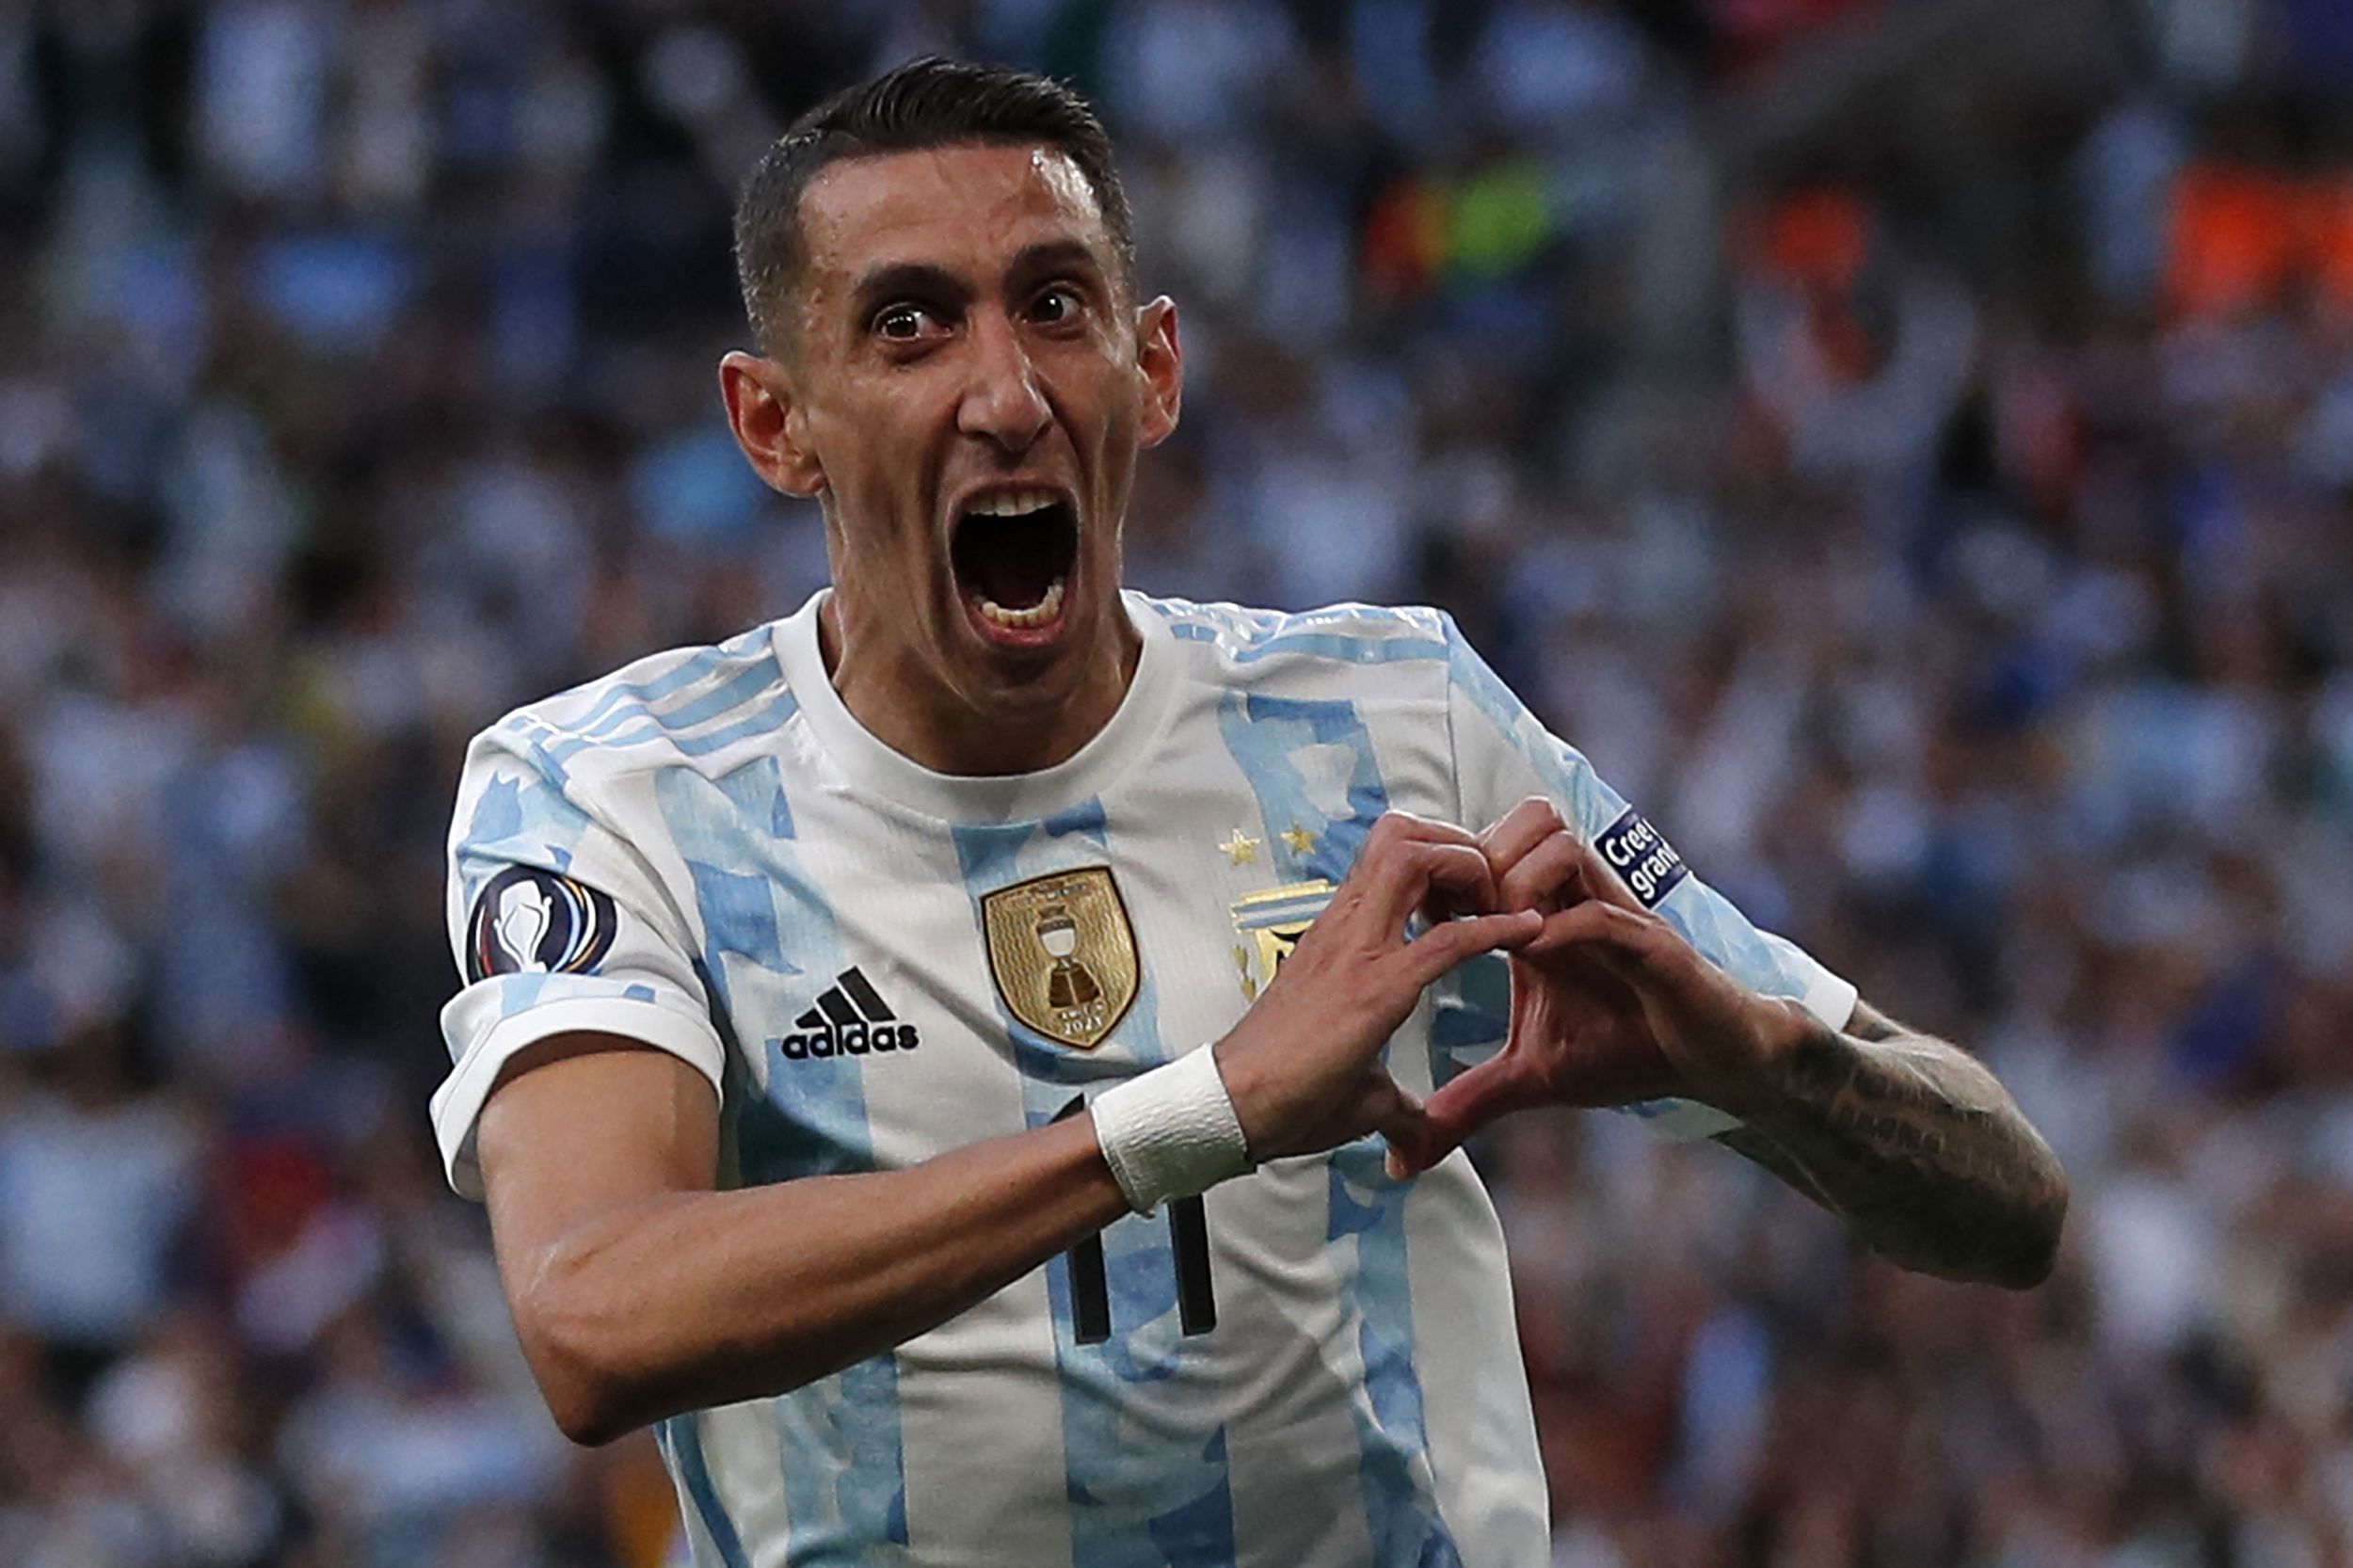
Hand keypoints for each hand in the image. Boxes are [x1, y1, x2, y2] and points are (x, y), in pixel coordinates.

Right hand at [1214, 812, 1543, 1163]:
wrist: (1234, 1105)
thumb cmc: (1282, 1091)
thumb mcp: (1355, 1082)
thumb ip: (1395, 1105)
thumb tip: (1415, 1146)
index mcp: (1339, 934)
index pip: (1389, 854)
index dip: (1440, 855)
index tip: (1472, 894)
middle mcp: (1347, 927)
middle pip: (1403, 833)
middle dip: (1458, 844)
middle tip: (1487, 890)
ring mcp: (1357, 949)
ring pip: (1418, 856)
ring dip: (1471, 870)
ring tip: (1498, 905)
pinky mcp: (1375, 986)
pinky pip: (1448, 938)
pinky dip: (1498, 927)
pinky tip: (1528, 931)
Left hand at [1390, 798, 1816, 1175]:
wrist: (1711, 1062)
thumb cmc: (1626, 1051)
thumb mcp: (1531, 1078)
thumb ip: (1468, 1103)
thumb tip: (1403, 1157)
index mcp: (1541, 918)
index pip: (1488, 850)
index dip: (1447, 873)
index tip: (1419, 921)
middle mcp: (1575, 901)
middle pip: (1521, 822)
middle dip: (1478, 863)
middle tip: (1456, 919)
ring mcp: (1614, 914)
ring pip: (1558, 841)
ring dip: (1517, 883)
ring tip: (1496, 938)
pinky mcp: (1652, 942)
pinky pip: (1602, 911)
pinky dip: (1563, 927)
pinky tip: (1534, 957)